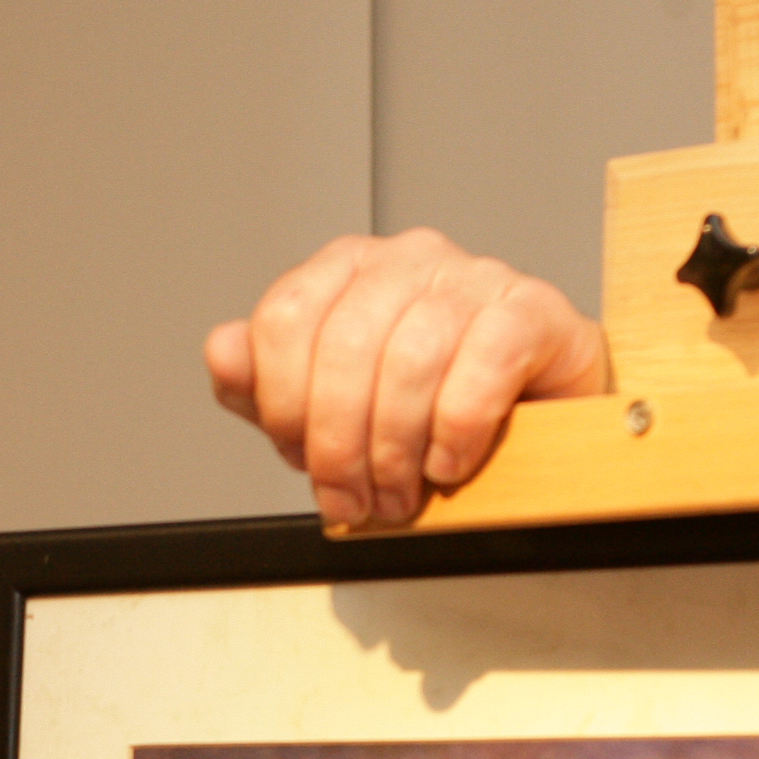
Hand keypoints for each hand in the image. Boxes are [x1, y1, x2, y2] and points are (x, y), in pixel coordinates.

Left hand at [206, 229, 610, 528]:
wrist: (534, 419)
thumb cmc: (430, 409)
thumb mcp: (331, 406)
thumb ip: (267, 385)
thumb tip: (225, 353)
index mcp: (349, 269)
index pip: (284, 321)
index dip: (282, 405)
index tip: (300, 457)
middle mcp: (409, 259)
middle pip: (345, 348)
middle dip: (340, 445)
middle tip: (355, 499)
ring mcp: (474, 278)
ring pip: (410, 360)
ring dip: (397, 450)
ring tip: (402, 494)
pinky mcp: (531, 312)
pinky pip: (481, 367)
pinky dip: (457, 431)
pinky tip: (449, 462)